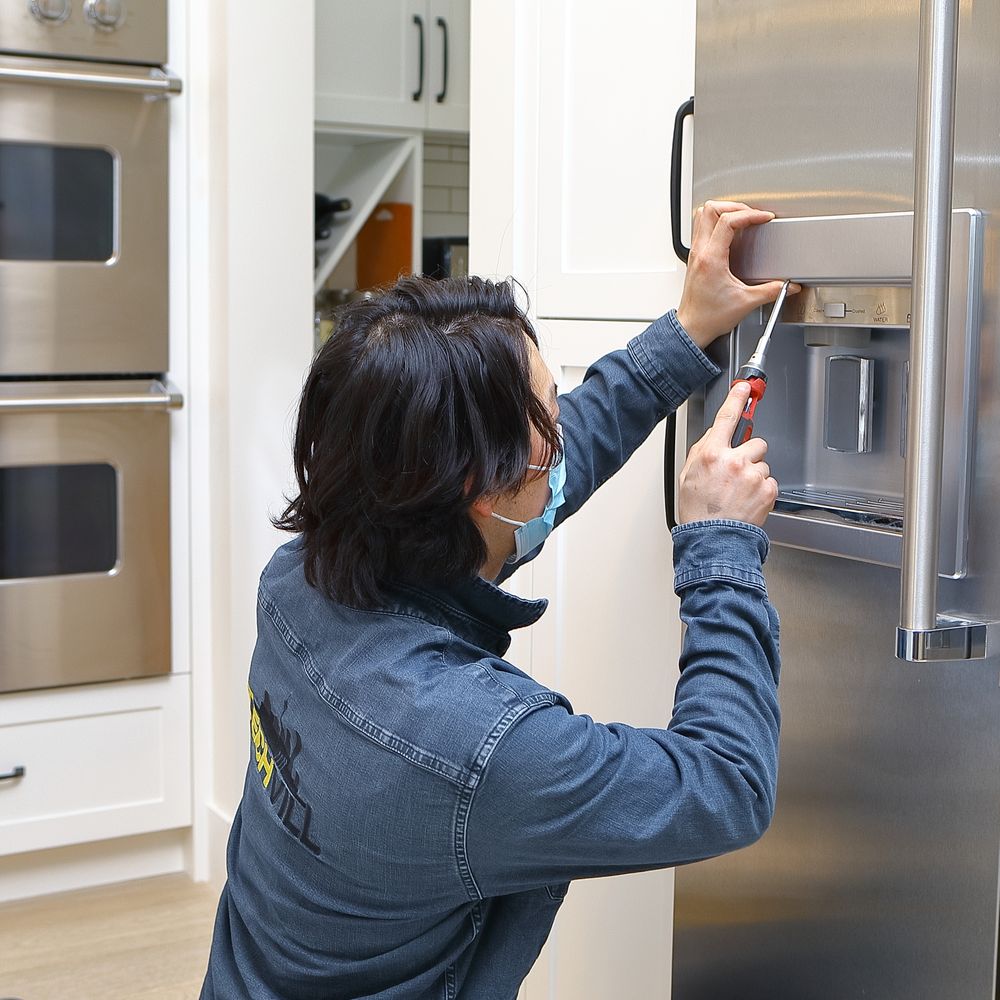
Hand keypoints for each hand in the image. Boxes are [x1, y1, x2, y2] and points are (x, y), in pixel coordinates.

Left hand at [676, 201, 799, 348]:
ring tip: (740, 217)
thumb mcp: (746, 303)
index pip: (728, 221)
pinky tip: (729, 232)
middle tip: (751, 214)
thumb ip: (770, 291)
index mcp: (711, 259)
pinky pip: (701, 228)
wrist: (693, 328)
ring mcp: (695, 254)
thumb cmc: (709, 317)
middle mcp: (700, 252)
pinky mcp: (695, 258)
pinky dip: (715, 222)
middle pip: (710, 209)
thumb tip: (787, 285)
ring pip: (701, 215)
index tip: (764, 218)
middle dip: (735, 206)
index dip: (750, 214)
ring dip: (722, 211)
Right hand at [678, 382, 777, 527]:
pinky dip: (763, 490)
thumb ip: (702, 450)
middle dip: (750, 454)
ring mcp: (753, 476)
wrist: (712, 539)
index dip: (737, 399)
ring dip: (755, 474)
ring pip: (764, 463)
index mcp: (712, 454)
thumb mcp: (688, 475)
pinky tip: (748, 500)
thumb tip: (716, 434)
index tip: (745, 388)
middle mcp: (734, 461)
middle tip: (738, 472)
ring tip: (741, 492)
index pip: (727, 417)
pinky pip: (770, 481)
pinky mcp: (767, 490)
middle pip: (755, 442)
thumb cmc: (698, 511)